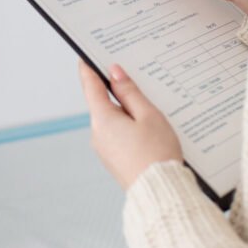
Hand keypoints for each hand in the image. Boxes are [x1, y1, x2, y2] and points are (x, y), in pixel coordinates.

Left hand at [79, 61, 182, 188]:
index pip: (90, 85)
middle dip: (120, 93)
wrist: (161, 192)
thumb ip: (130, 92)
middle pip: (104, 103)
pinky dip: (131, 129)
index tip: (87, 55)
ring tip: (153, 114)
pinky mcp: (113, 159)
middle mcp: (98, 134)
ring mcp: (104, 149)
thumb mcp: (148, 115)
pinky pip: (119, 136)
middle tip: (139, 81)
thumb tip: (114, 73)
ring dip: (129, 114)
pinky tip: (150, 132)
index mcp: (102, 119)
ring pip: (114, 121)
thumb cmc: (157, 154)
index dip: (89, 68)